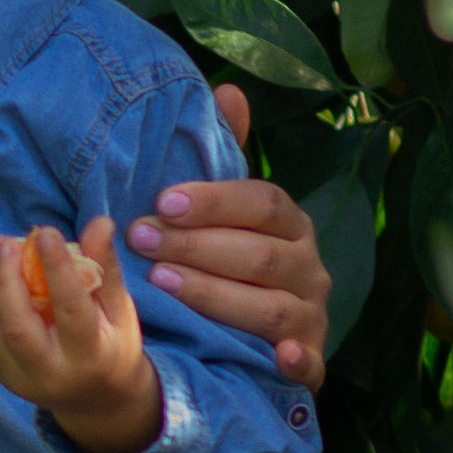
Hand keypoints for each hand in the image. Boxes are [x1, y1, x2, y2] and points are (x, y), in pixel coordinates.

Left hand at [0, 218, 161, 452]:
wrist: (96, 399)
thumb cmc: (112, 344)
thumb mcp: (119, 309)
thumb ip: (106, 267)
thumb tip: (98, 221)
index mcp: (88, 358)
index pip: (70, 310)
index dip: (57, 269)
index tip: (46, 232)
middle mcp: (50, 374)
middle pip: (17, 326)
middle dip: (7, 279)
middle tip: (9, 240)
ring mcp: (19, 378)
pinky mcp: (1, 372)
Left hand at [125, 80, 332, 392]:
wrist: (250, 335)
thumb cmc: (230, 259)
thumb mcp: (224, 210)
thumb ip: (224, 158)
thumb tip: (227, 89)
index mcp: (291, 224)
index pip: (261, 203)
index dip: (213, 201)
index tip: (161, 201)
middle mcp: (308, 267)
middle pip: (258, 255)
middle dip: (195, 247)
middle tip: (141, 240)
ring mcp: (310, 316)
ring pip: (268, 307)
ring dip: (215, 295)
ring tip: (162, 283)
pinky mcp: (307, 361)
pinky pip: (307, 363)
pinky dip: (297, 360)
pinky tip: (277, 358)